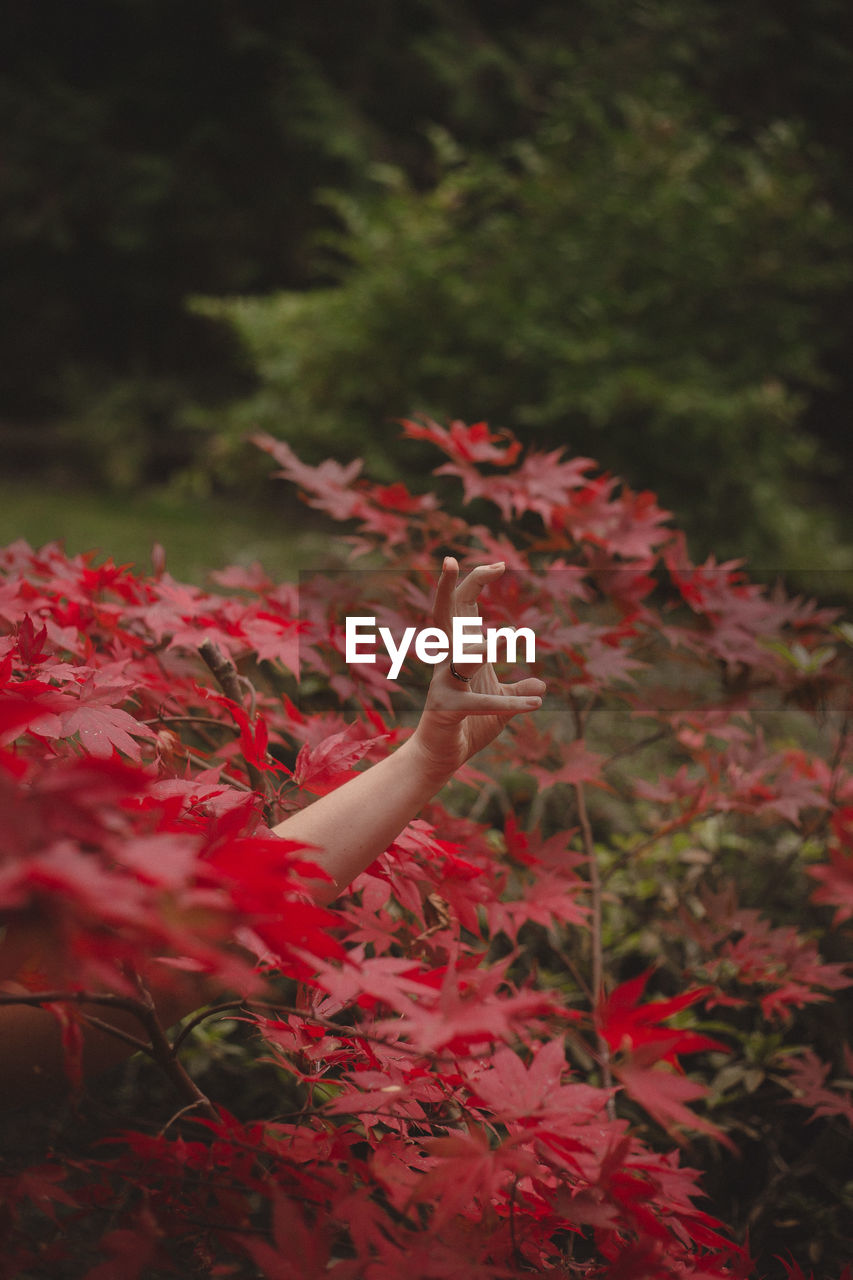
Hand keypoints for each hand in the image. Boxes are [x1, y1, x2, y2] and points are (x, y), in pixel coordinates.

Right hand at [409, 557, 544, 780]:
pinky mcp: (448, 709)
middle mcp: (447, 661)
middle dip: (445, 589)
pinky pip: (480, 703)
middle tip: (449, 560)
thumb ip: (517, 690)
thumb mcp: (500, 707)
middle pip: (443, 617)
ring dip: (484, 648)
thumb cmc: (467, 726)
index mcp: (459, 652)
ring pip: (461, 657)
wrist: (441, 759)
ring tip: (508, 639)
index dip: (476, 584)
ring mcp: (443, 684)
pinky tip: (535, 703)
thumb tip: (540, 684)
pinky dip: (510, 703)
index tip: (499, 566)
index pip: (462, 609)